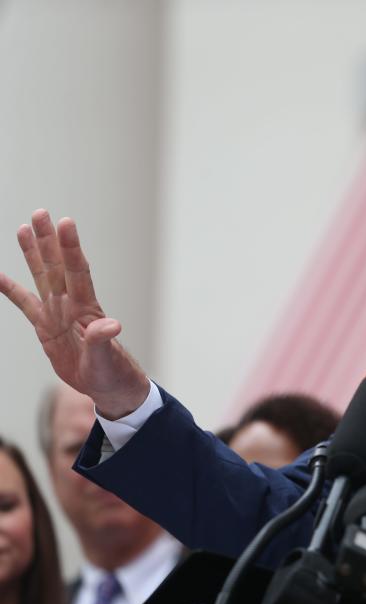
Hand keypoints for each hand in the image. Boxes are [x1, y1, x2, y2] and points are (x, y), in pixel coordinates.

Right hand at [0, 209, 149, 417]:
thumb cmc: (112, 372)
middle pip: (57, 266)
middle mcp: (71, 305)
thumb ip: (103, 340)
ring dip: (33, 253)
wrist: (108, 386)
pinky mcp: (45, 326)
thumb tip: (111, 325)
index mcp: (86, 309)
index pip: (77, 272)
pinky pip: (24, 303)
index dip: (71, 248)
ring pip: (42, 276)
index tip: (66, 223)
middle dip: (48, 241)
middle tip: (40, 213)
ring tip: (24, 228)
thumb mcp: (106, 359)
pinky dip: (10, 289)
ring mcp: (57, 313)